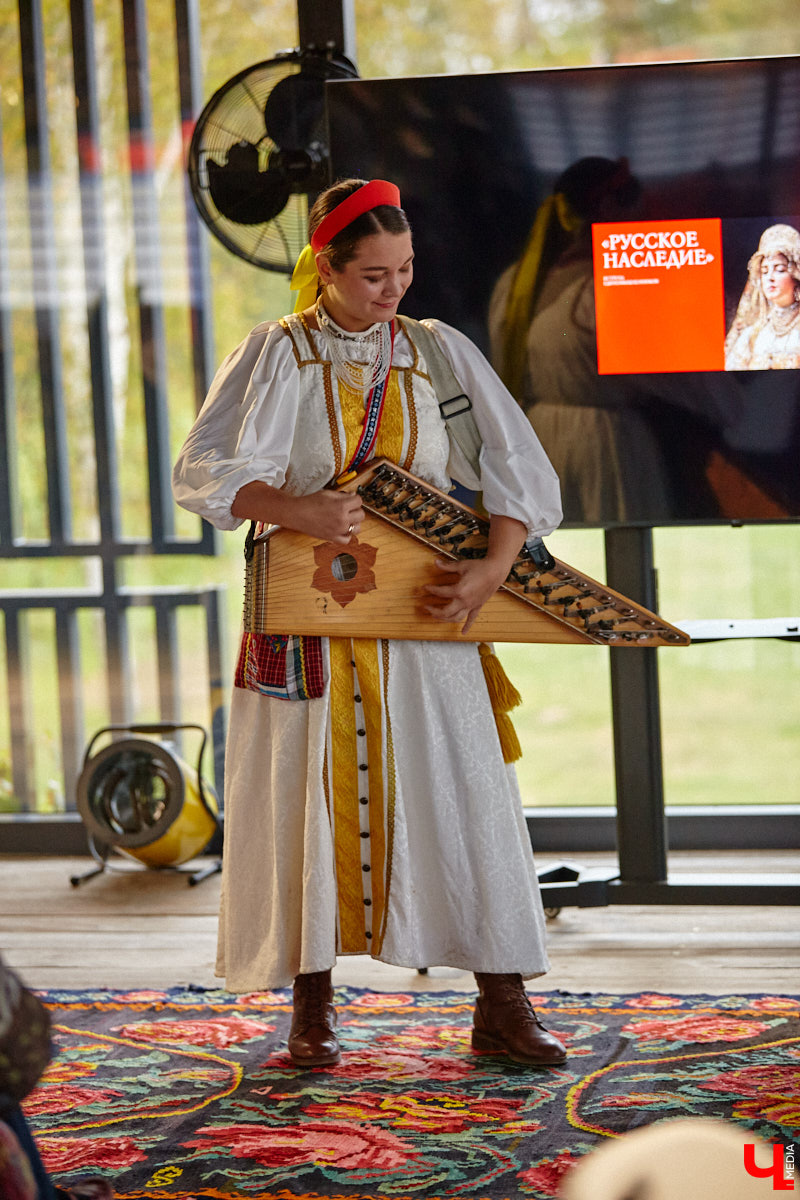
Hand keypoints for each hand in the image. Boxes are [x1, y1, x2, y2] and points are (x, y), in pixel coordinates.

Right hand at [231, 479, 362, 543]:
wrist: (296, 513)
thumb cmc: (310, 502)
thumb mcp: (328, 493)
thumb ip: (343, 495)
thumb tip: (353, 495)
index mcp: (341, 506)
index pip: (359, 501)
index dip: (355, 499)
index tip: (351, 499)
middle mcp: (342, 519)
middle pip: (361, 515)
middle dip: (356, 510)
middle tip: (348, 508)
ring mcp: (338, 530)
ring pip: (358, 528)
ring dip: (354, 523)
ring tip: (346, 519)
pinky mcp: (333, 538)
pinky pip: (347, 539)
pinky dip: (347, 535)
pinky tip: (342, 529)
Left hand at [422, 556, 507, 633]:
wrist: (495, 571)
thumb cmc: (479, 567)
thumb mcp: (461, 566)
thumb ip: (447, 566)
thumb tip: (435, 562)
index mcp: (459, 591)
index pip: (440, 592)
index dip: (431, 590)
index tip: (426, 587)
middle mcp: (464, 601)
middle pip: (446, 612)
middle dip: (434, 611)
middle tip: (427, 607)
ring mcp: (471, 605)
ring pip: (456, 618)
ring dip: (445, 619)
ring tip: (437, 616)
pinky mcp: (477, 606)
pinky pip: (472, 619)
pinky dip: (467, 627)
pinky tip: (463, 633)